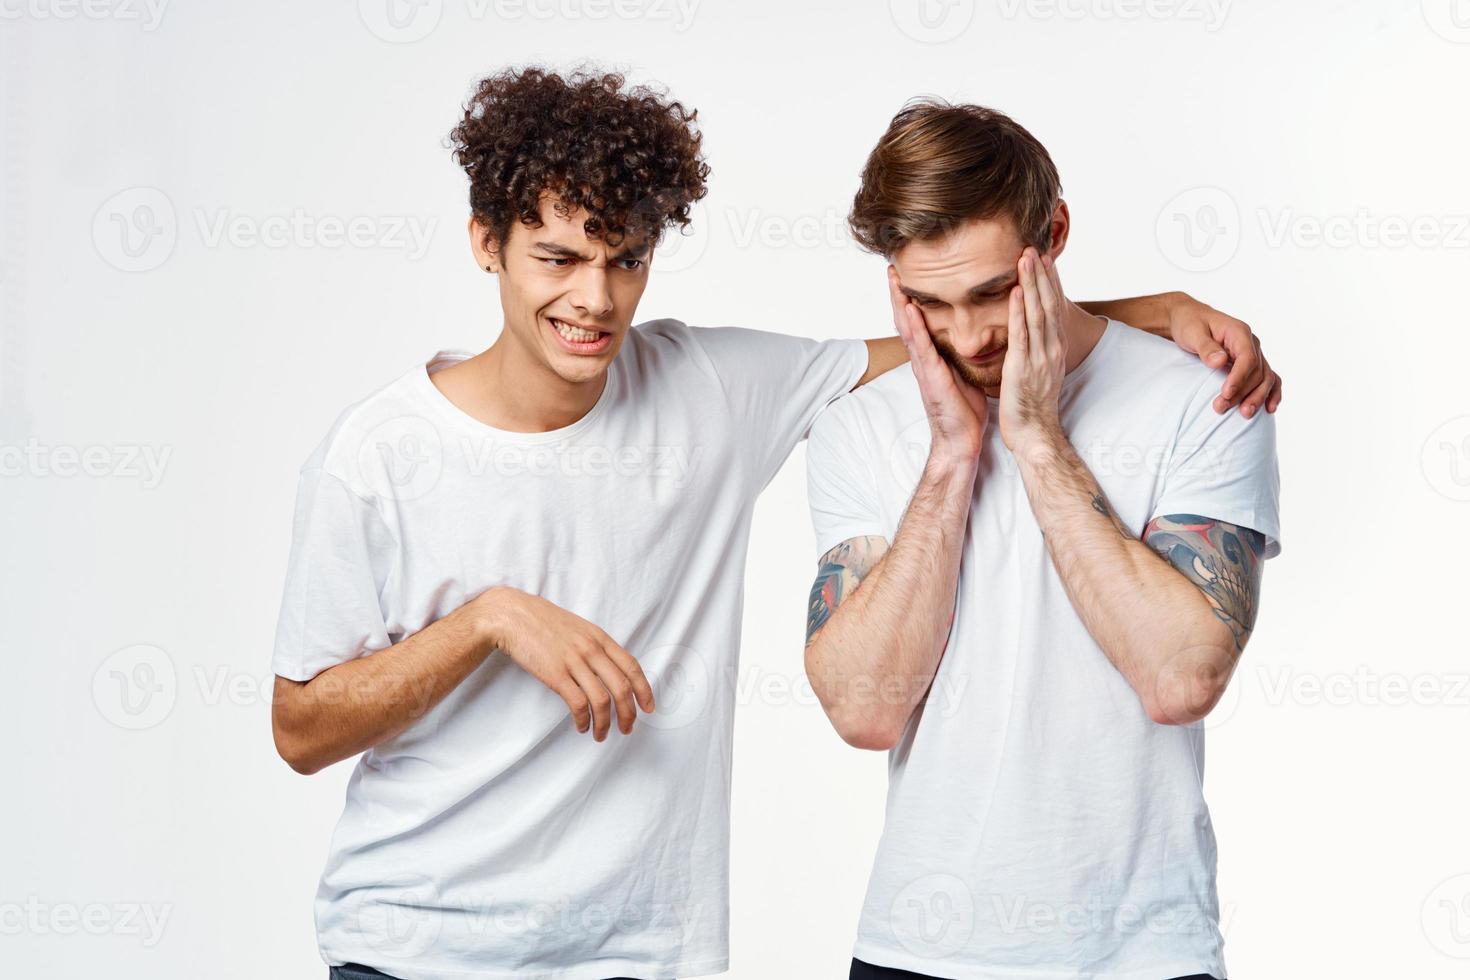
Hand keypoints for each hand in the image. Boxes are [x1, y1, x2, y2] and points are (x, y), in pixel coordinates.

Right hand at [476, 587, 655, 740]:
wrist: (512, 616)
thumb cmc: (542, 622)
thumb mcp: (577, 627)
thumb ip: (595, 645)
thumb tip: (608, 669)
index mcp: (599, 637)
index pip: (631, 666)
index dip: (644, 689)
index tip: (648, 707)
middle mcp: (591, 649)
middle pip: (622, 687)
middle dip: (629, 713)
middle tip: (628, 728)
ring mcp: (574, 662)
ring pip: (602, 700)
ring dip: (605, 723)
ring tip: (601, 735)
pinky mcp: (555, 675)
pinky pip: (578, 704)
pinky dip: (583, 720)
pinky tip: (582, 726)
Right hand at [888, 266, 988, 467]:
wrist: (961, 440)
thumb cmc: (964, 410)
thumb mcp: (963, 373)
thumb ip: (961, 354)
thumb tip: (973, 336)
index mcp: (931, 357)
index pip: (918, 321)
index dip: (911, 297)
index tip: (908, 274)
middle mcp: (922, 358)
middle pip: (905, 319)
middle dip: (898, 293)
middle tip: (892, 267)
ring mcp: (923, 367)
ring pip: (907, 328)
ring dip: (899, 301)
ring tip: (894, 278)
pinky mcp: (930, 376)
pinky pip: (920, 347)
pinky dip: (914, 326)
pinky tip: (909, 308)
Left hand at [999, 248, 1066, 456]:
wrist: (1036, 435)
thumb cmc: (1033, 407)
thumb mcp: (1040, 371)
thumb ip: (1038, 350)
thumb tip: (1034, 333)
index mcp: (1054, 349)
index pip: (1054, 308)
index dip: (1050, 282)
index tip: (1045, 259)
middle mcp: (1051, 349)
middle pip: (1049, 303)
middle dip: (1042, 274)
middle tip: (1034, 247)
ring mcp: (1039, 357)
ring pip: (1037, 313)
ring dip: (1032, 283)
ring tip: (1025, 258)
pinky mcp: (1023, 367)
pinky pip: (1022, 334)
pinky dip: (1019, 311)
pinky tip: (1016, 292)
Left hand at [1164, 294, 1282, 417]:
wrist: (1189, 318)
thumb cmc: (1189, 324)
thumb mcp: (1192, 333)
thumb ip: (1206, 347)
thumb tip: (1221, 361)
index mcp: (1239, 332)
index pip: (1248, 358)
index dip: (1239, 378)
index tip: (1225, 393)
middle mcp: (1251, 342)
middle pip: (1257, 371)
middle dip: (1242, 392)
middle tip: (1220, 408)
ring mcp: (1253, 353)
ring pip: (1265, 377)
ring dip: (1257, 397)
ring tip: (1244, 414)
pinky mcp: (1250, 363)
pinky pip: (1267, 378)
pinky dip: (1270, 392)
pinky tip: (1269, 408)